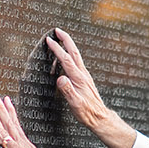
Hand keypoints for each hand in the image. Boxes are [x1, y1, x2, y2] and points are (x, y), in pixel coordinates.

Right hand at [46, 28, 135, 147]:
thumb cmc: (87, 112)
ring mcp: (85, 76)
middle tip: (57, 30)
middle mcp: (83, 74)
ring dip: (68, 46)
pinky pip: (76, 63)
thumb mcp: (75, 104)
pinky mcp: (85, 80)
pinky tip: (66, 59)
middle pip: (74, 52)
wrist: (99, 117)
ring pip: (76, 56)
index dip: (57, 49)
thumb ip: (67, 91)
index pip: (66, 59)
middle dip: (66, 39)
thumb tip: (60, 78)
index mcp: (79, 78)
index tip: (49, 40)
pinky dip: (70, 55)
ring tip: (60, 39)